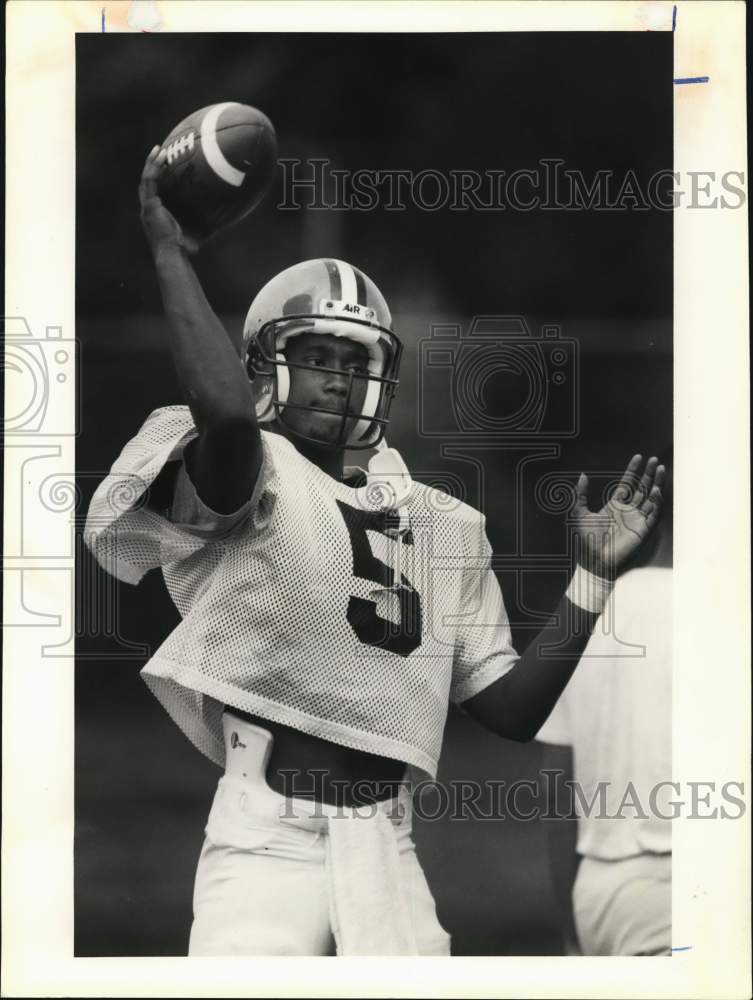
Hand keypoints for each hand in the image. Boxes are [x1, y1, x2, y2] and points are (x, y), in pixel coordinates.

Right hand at [138, 145, 200, 255]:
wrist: (173, 253)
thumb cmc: (183, 247)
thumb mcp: (195, 232)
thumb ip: (204, 224)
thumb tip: (224, 219)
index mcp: (155, 212)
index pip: (153, 190)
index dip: (157, 176)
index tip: (165, 163)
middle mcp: (148, 208)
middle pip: (147, 180)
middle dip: (152, 165)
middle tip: (159, 150)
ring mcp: (147, 206)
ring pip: (146, 178)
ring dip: (152, 162)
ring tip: (159, 149)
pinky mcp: (149, 205)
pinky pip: (150, 181)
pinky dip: (154, 168)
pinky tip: (160, 157)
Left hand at [572, 454, 664, 577]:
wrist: (593, 561)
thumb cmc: (586, 540)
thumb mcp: (579, 513)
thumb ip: (580, 494)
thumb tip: (582, 475)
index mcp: (615, 505)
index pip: (627, 483)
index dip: (633, 470)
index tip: (638, 457)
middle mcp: (628, 511)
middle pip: (642, 488)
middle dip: (649, 474)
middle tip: (655, 460)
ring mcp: (637, 520)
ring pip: (651, 499)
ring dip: (657, 484)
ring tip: (661, 470)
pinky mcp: (642, 531)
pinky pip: (653, 515)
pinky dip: (657, 504)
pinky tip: (657, 491)